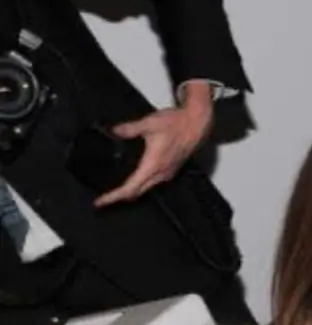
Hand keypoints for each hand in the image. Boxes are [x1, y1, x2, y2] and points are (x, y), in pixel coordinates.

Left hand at [94, 80, 214, 206]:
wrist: (197, 124)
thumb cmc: (178, 125)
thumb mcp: (149, 123)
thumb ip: (129, 128)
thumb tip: (114, 131)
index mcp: (153, 166)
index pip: (130, 188)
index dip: (113, 197)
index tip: (100, 201)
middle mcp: (161, 174)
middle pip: (137, 193)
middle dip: (119, 197)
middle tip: (104, 199)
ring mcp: (167, 173)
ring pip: (146, 190)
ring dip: (131, 192)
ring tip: (117, 191)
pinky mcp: (171, 170)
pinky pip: (154, 184)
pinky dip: (141, 185)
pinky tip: (136, 178)